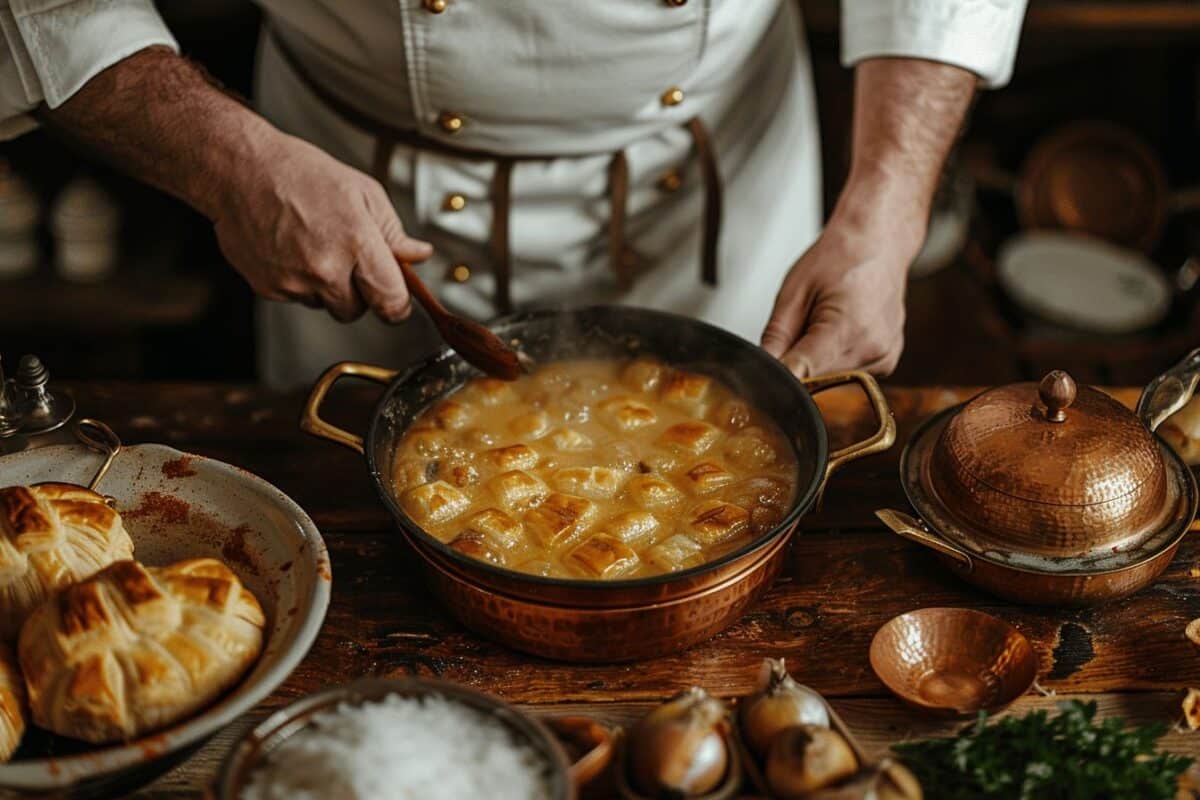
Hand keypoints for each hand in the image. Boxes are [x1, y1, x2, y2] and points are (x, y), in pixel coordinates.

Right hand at [210, 130, 432, 322]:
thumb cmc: (299, 173)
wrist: (240, 170)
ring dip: (328, 287)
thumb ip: (393, 232)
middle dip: (359, 292)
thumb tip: (417, 255)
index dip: (398, 306)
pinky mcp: (269, 288)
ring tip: (315, 246)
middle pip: (358, 311)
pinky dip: (300, 282)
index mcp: (356, 242)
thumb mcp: (362, 192)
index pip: (391, 301)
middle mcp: (325, 268)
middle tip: (349, 260)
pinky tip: (293, 249)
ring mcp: (294, 281)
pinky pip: (297, 298)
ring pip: (326, 306)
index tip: (397, 301)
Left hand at [760, 209, 920, 377]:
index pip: (803, 373)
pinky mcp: (887, 360)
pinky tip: (840, 329)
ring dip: (818, 360)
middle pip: (816, 379)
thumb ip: (776, 336)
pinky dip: (836, 356)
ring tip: (825, 321)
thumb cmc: (840, 258)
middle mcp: (872, 347)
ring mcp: (884, 356)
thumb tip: (762, 369)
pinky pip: (850, 372)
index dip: (780, 374)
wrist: (879, 242)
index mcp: (848, 328)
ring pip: (832, 379)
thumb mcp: (795, 292)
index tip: (767, 370)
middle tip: (801, 325)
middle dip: (799, 361)